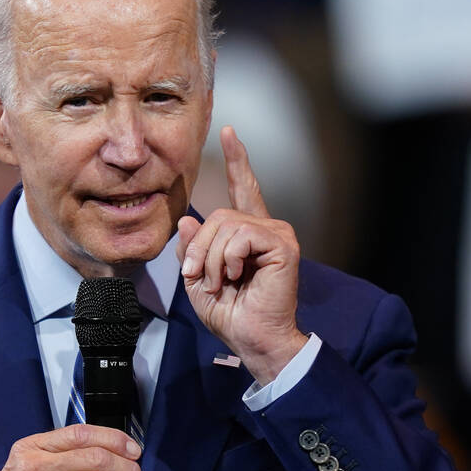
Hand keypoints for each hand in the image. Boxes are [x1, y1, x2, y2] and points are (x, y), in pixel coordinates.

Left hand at [177, 126, 307, 383]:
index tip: (229, 131)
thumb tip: (187, 221)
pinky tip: (236, 276)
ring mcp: (277, 234)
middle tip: (196, 276)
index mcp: (248, 234)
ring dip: (210, 258)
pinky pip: (240, 235)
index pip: (243, 188)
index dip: (237, 160)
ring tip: (219, 282)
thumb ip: (192, 248)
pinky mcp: (283, 244)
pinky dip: (227, 259)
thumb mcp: (197, 278)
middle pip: (219, 214)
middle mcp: (266, 227)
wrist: (251, 339)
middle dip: (199, 247)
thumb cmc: (230, 314)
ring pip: (226, 225)